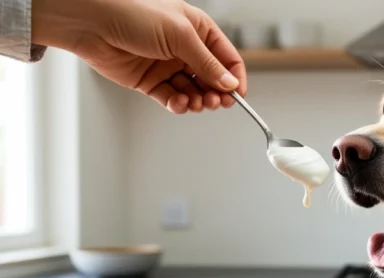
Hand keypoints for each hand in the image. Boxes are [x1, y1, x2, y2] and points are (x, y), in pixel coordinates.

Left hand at [32, 0, 246, 113]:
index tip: (238, 95)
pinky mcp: (150, 81)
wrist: (92, 24)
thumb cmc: (134, 15)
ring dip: (198, 100)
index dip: (235, 78)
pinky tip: (179, 103)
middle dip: (216, 93)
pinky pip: (171, 98)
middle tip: (216, 103)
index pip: (227, 58)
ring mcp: (167, 66)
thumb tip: (229, 84)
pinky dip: (178, 104)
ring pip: (193, 91)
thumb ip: (207, 63)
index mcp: (198, 30)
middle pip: (212, 79)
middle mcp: (185, 49)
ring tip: (196, 103)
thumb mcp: (180, 36)